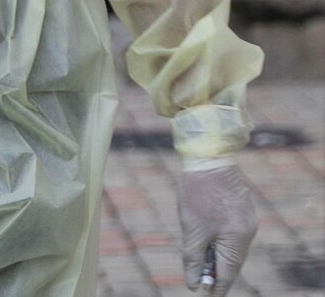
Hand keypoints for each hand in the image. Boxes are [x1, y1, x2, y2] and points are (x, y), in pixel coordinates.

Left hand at [179, 158, 256, 294]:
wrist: (207, 157)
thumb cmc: (197, 193)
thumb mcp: (192, 230)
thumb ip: (194, 259)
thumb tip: (195, 284)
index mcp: (238, 239)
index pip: (229, 273)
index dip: (218, 287)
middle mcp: (247, 232)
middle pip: (232, 262)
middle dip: (216, 273)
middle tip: (200, 283)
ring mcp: (246, 221)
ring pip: (230, 248)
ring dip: (215, 257)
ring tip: (200, 264)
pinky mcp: (240, 211)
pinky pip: (230, 235)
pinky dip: (218, 242)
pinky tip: (205, 243)